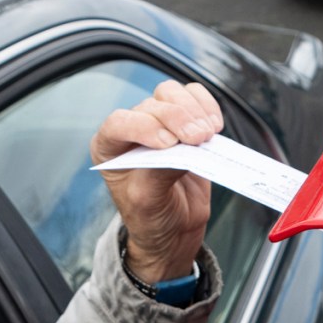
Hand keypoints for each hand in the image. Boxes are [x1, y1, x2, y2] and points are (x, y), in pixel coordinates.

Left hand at [92, 80, 223, 284]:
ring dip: (193, 110)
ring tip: (207, 134)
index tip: (170, 144)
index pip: (119, 122)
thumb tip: (180, 148)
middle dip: (178, 119)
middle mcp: (131, 129)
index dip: (145, 127)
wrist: (175, 228)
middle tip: (198, 139)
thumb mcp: (147, 202)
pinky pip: (194, 97)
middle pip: (152, 105)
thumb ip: (158, 173)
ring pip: (171, 94)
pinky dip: (207, 106)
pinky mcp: (184, 122)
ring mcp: (159, 123)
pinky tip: (214, 126)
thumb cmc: (152, 217)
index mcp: (109, 148)